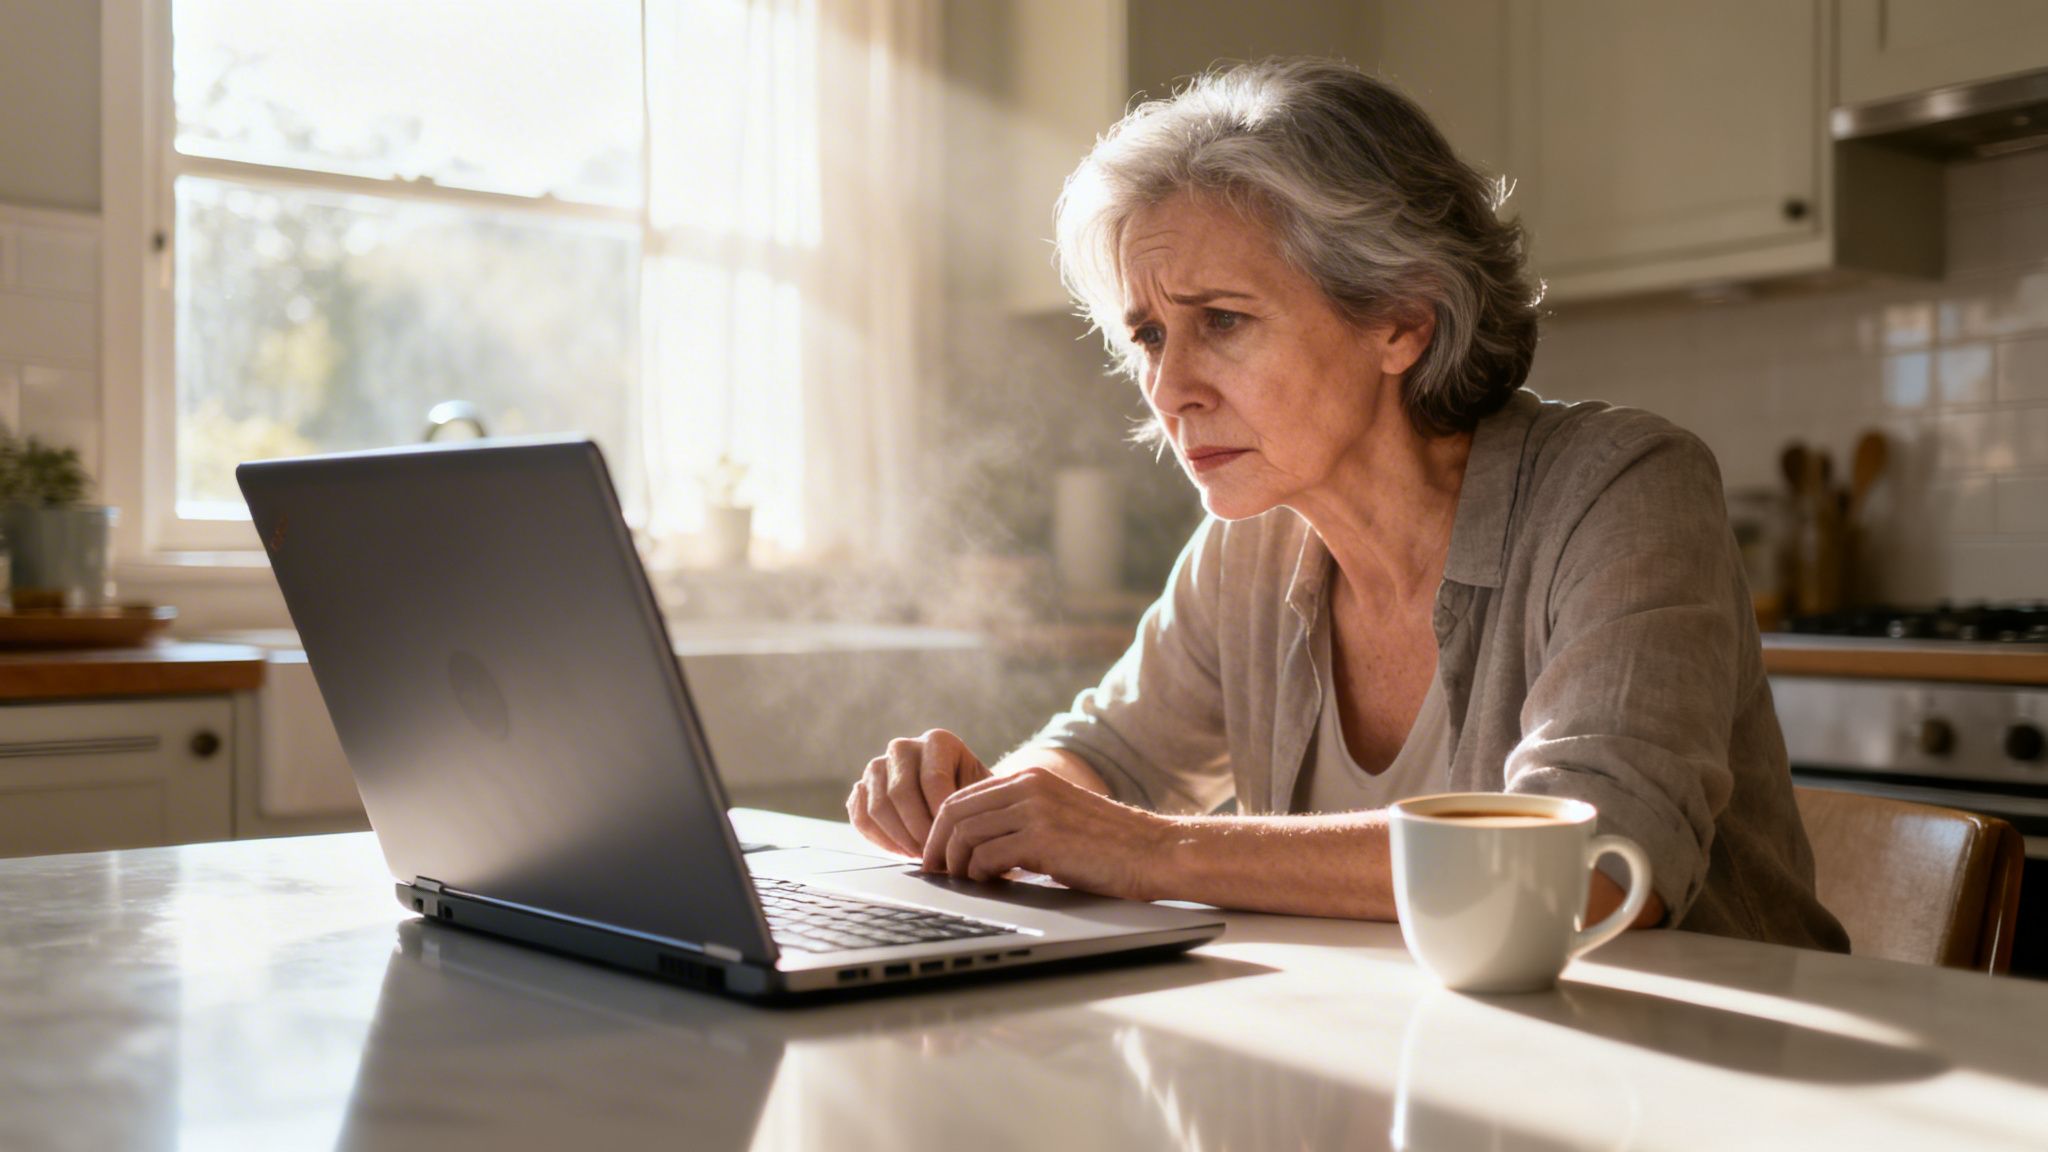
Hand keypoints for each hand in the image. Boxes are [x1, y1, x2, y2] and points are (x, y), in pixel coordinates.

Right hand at [847, 729, 990, 856]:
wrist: (955, 796)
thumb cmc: (973, 797)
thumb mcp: (983, 794)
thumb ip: (974, 806)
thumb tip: (959, 833)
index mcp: (937, 741)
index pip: (932, 779)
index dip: (940, 816)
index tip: (951, 840)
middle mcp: (903, 747)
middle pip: (900, 792)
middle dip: (917, 831)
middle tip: (934, 855)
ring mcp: (877, 767)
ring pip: (877, 807)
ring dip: (899, 839)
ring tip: (921, 855)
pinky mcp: (861, 788)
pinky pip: (861, 817)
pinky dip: (880, 840)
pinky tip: (902, 851)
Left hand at [922, 767, 1168, 899]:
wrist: (1155, 851)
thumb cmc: (1111, 846)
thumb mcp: (1058, 818)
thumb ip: (1021, 821)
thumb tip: (975, 848)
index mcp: (1031, 778)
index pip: (963, 796)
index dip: (940, 828)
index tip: (936, 855)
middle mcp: (1029, 786)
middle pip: (955, 812)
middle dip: (938, 847)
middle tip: (936, 873)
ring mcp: (1035, 810)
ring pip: (966, 834)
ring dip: (957, 864)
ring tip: (965, 883)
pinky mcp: (1042, 838)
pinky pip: (987, 856)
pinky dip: (979, 875)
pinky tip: (991, 884)